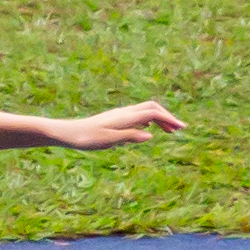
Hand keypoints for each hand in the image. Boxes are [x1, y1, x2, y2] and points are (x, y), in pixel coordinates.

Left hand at [51, 98, 186, 149]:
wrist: (68, 133)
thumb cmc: (86, 138)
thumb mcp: (109, 141)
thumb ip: (130, 137)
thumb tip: (151, 135)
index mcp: (126, 117)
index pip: (153, 114)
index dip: (169, 119)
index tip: (182, 128)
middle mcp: (124, 113)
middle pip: (152, 108)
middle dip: (167, 117)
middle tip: (178, 129)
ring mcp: (119, 115)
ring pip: (145, 111)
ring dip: (159, 119)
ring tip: (168, 131)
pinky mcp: (114, 119)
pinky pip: (137, 115)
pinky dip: (148, 120)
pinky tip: (147, 130)